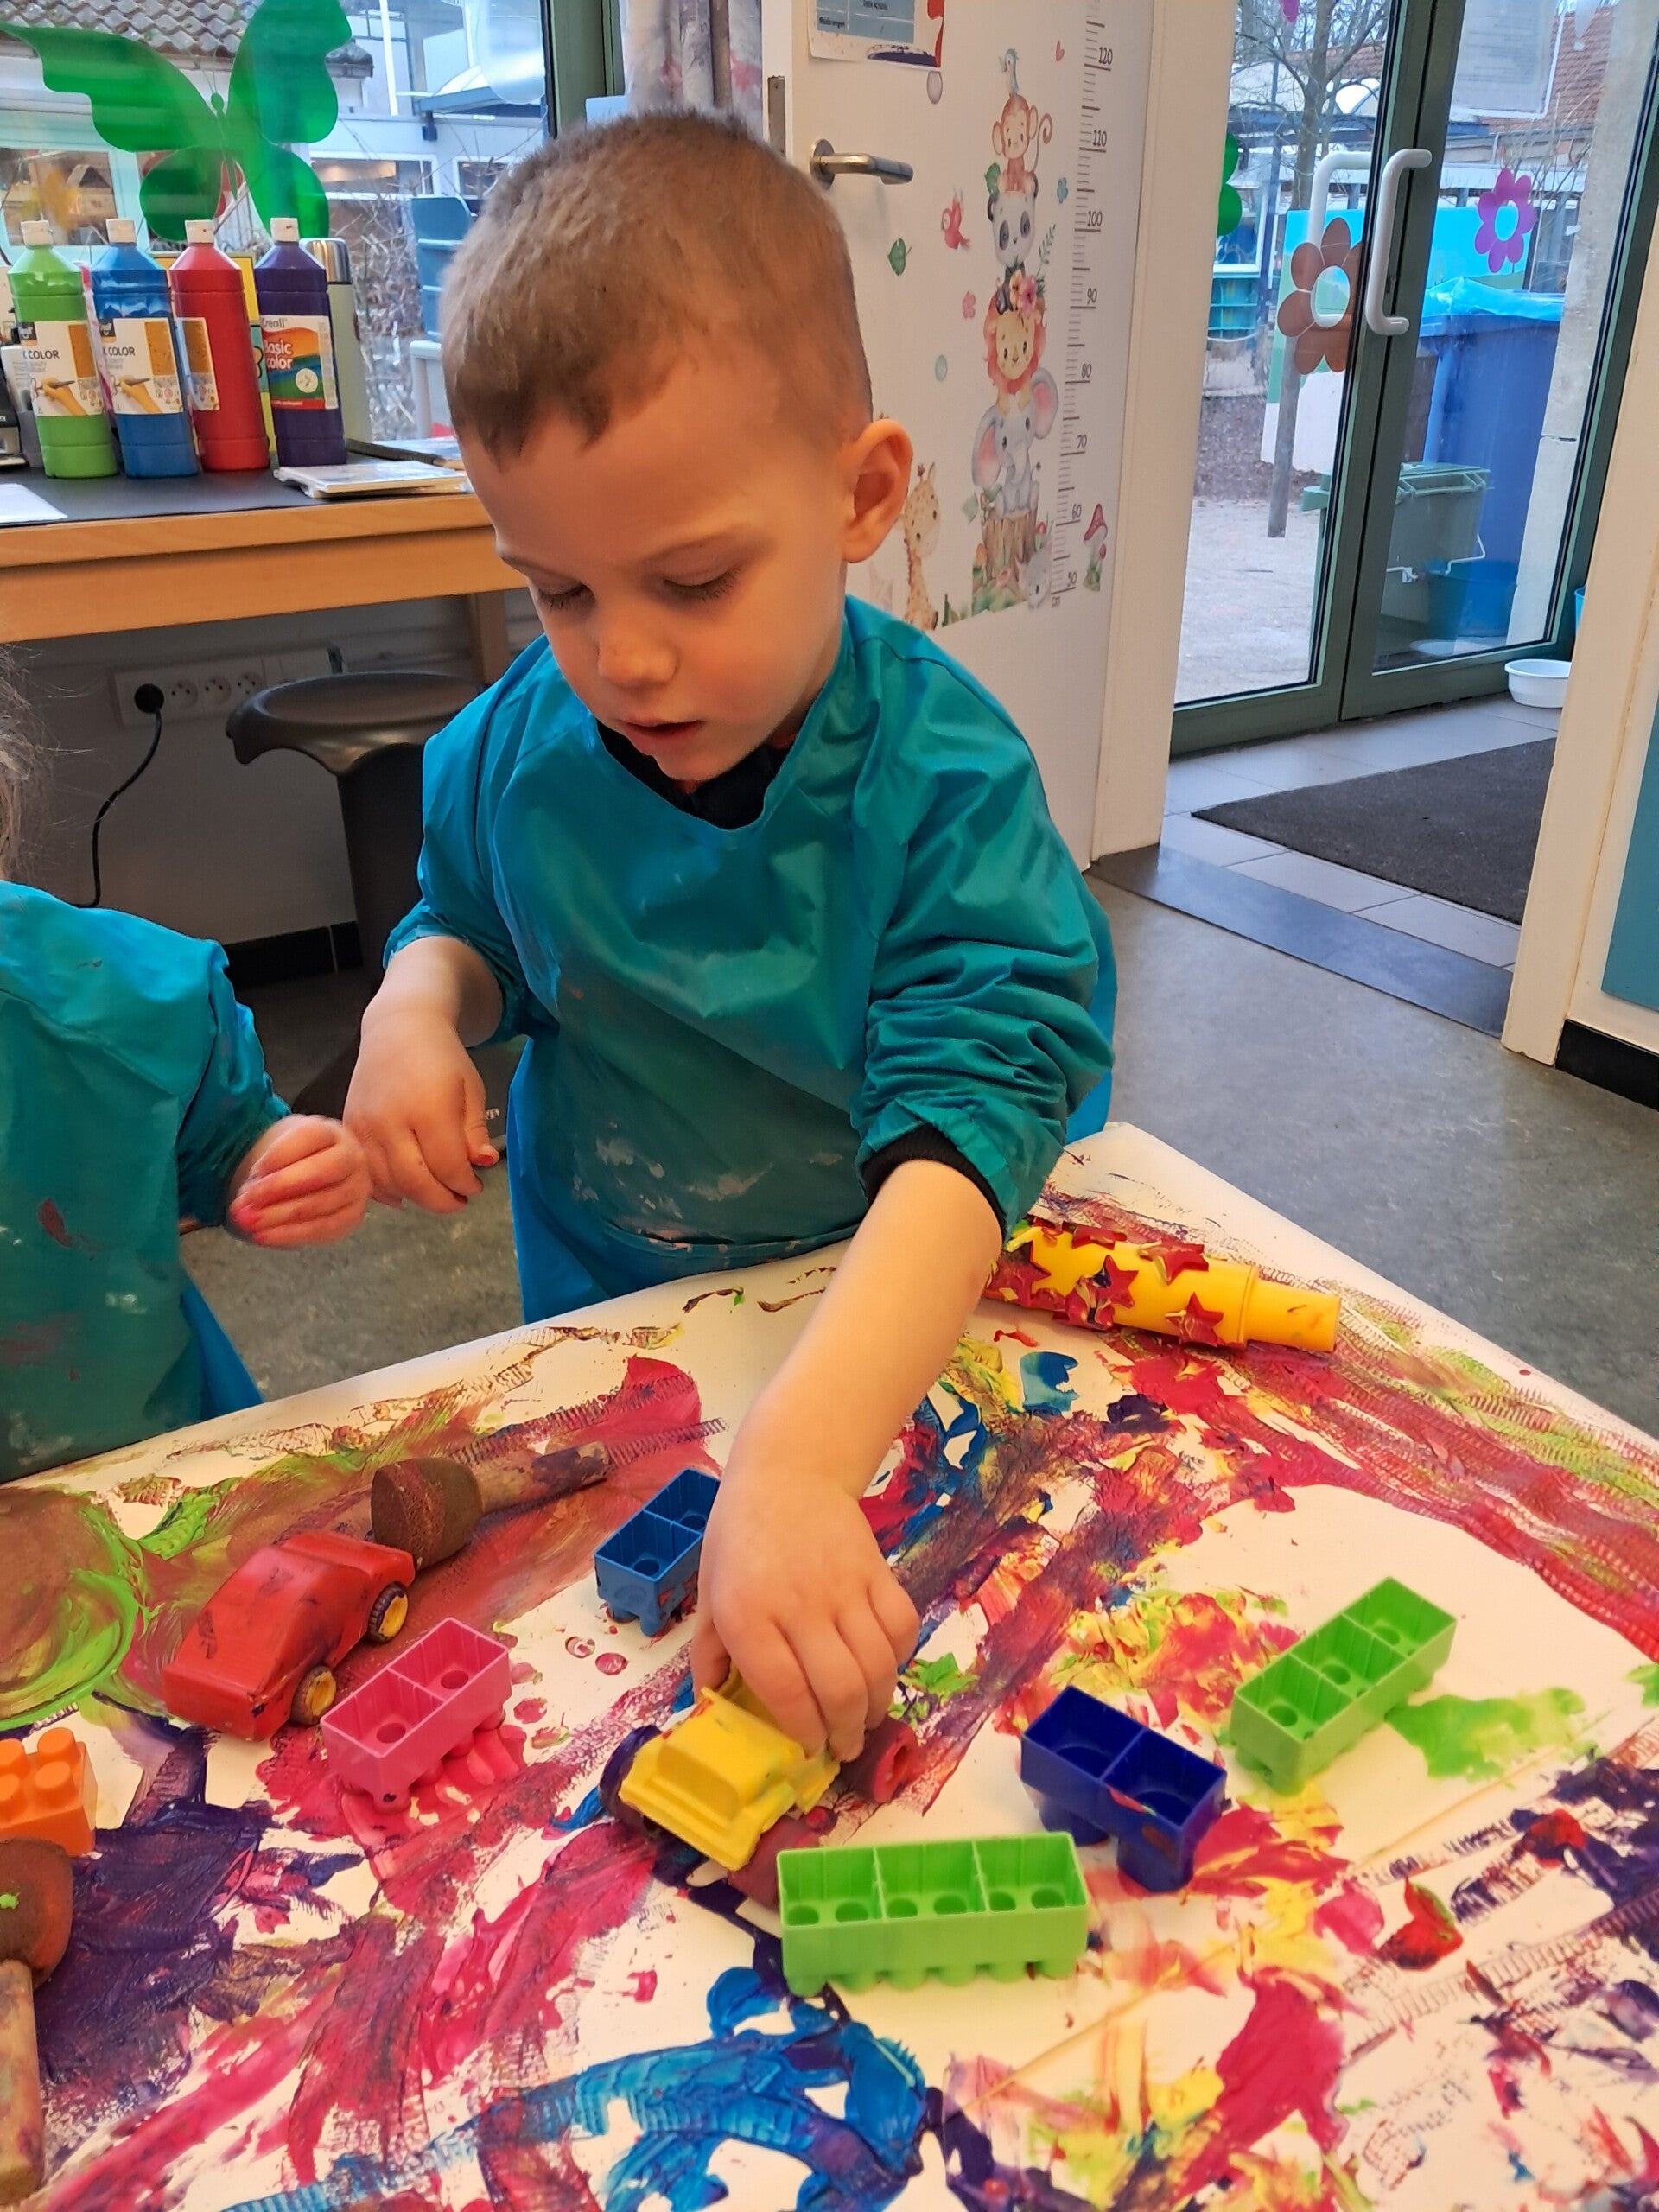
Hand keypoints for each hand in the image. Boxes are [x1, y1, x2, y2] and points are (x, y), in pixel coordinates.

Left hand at [228, 1116, 370, 1247]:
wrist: (312, 1175)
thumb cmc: (291, 1161)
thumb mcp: (275, 1154)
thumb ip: (261, 1173)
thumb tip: (243, 1206)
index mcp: (331, 1133)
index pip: (309, 1137)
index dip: (278, 1156)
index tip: (253, 1173)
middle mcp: (352, 1157)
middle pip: (322, 1171)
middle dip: (281, 1187)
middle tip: (248, 1200)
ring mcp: (357, 1188)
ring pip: (321, 1203)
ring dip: (281, 1215)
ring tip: (250, 1222)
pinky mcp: (352, 1216)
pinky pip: (323, 1229)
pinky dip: (290, 1234)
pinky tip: (264, 1236)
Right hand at [345, 1007, 497, 1213]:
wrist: (397, 1030)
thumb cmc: (442, 1058)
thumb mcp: (470, 1089)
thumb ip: (474, 1130)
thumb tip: (483, 1164)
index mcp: (428, 1109)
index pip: (448, 1167)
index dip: (465, 1185)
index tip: (476, 1185)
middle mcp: (391, 1121)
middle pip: (415, 1183)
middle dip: (441, 1200)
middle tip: (458, 1200)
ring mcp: (365, 1126)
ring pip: (387, 1183)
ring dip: (415, 1197)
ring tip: (435, 1192)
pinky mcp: (349, 1128)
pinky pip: (364, 1172)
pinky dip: (384, 1189)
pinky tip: (403, 1191)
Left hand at [690, 1458, 918, 1762]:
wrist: (789, 1471)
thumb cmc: (739, 1536)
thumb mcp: (710, 1593)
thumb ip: (709, 1653)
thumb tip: (709, 1705)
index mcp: (748, 1614)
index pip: (785, 1691)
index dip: (803, 1731)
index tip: (808, 1749)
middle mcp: (799, 1605)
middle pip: (841, 1688)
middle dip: (846, 1732)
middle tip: (843, 1746)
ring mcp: (844, 1587)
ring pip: (878, 1666)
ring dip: (876, 1704)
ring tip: (864, 1718)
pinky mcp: (878, 1572)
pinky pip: (901, 1628)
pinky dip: (899, 1658)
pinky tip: (884, 1669)